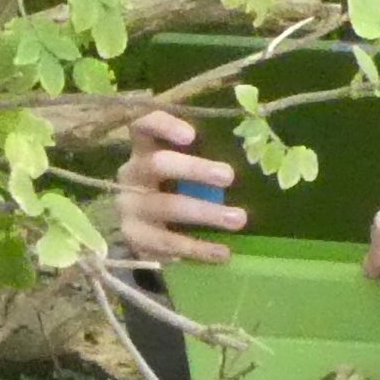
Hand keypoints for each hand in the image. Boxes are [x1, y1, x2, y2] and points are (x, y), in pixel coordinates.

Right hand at [118, 110, 241, 264]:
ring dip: (205, 212)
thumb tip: (250, 155)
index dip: (163, 126)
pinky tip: (222, 253)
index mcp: (143, 149)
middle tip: (229, 176)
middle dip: (194, 169)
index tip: (191, 135)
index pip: (142, 126)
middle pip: (158, 164)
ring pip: (166, 206)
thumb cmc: (173, 188)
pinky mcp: (134, 237)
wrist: (143, 230)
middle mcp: (131, 174)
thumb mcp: (181, 169)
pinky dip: (198, 248)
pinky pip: (168, 242)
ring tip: (239, 219)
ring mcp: (129, 207)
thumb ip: (201, 158)